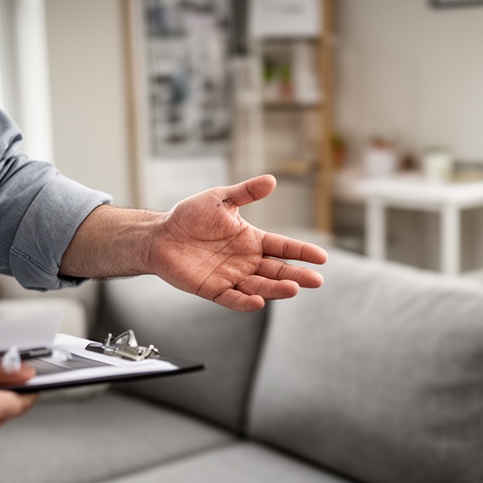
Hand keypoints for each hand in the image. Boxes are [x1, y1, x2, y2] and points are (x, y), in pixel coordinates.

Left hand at [148, 175, 327, 310]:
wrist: (160, 235)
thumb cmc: (189, 216)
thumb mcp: (220, 199)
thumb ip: (246, 192)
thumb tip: (272, 180)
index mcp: (252, 240)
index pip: (283, 247)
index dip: (302, 252)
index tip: (321, 257)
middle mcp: (246, 261)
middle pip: (277, 271)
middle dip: (297, 276)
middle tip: (316, 280)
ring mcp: (232, 277)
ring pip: (260, 286)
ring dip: (276, 289)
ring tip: (292, 289)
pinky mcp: (214, 289)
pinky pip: (232, 298)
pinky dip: (245, 302)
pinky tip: (257, 302)